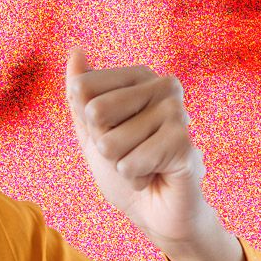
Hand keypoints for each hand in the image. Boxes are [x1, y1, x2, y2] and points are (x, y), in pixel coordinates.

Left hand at [64, 47, 219, 247]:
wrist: (155, 209)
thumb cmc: (124, 165)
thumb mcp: (92, 129)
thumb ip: (81, 94)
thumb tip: (76, 52)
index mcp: (140, 76)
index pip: (82, 88)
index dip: (87, 122)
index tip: (112, 132)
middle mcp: (163, 86)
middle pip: (95, 112)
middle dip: (102, 143)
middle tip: (128, 151)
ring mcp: (178, 112)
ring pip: (110, 143)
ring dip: (119, 164)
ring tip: (143, 164)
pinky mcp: (184, 144)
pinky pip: (129, 163)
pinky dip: (134, 178)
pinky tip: (154, 175)